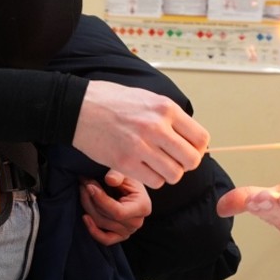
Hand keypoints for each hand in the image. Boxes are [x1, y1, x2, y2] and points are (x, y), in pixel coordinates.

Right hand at [72, 80, 208, 188]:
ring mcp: (140, 146)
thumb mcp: (148, 97)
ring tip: (158, 164)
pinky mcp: (125, 163)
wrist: (78, 107)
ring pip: (174, 175)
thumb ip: (169, 116)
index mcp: (165, 108)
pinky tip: (144, 168)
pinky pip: (154, 182)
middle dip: (186, 164)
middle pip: (191, 160)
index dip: (198, 148)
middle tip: (175, 161)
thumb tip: (189, 136)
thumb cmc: (112, 101)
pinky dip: (152, 179)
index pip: (201, 138)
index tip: (189, 150)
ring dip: (169, 173)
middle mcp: (156, 127)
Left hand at [79, 170, 150, 245]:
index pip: (118, 211)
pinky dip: (93, 230)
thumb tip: (110, 179)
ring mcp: (129, 231)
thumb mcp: (126, 173)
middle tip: (83, 183)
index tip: (89, 186)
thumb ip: (118, 175)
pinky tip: (85, 216)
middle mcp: (137, 222)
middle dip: (91, 200)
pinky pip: (105, 239)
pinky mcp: (120, 236)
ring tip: (83, 191)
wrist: (132, 189)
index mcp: (143, 207)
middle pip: (107, 218)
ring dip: (88, 207)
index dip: (101, 200)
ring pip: (102, 224)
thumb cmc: (129, 179)